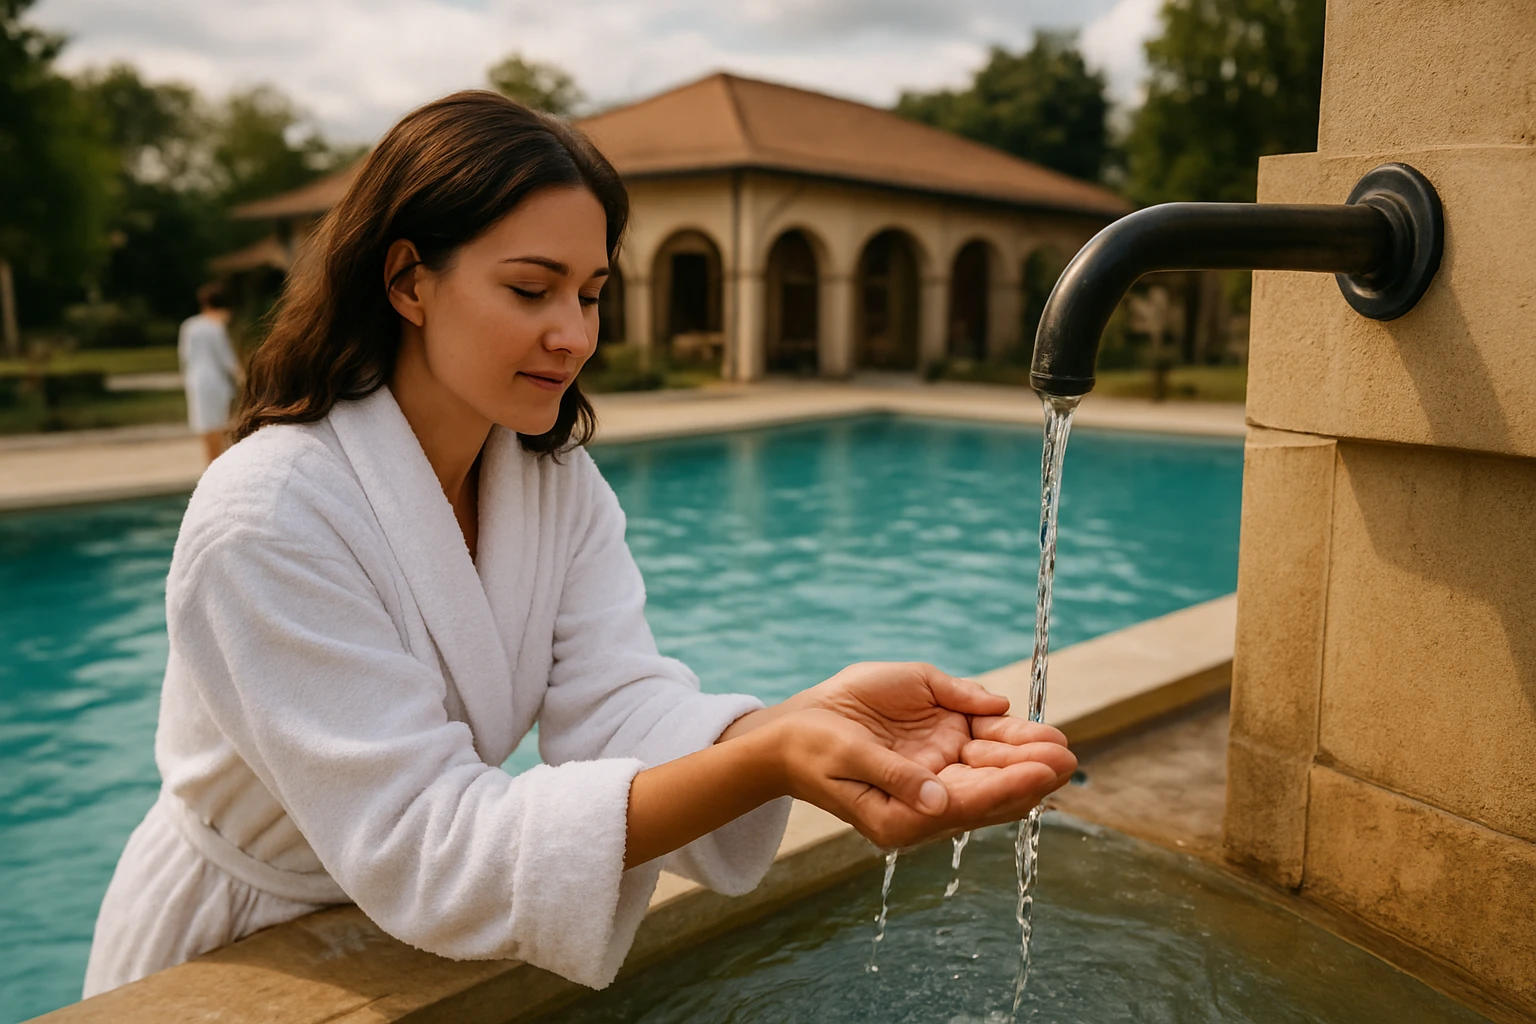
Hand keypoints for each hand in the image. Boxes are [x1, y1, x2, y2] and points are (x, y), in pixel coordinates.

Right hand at [765, 663, 1075, 848]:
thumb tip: (940, 801)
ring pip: (990, 770)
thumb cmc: (812, 747)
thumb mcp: (847, 758)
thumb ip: (896, 775)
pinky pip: (979, 746)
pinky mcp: (936, 747)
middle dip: (1029, 774)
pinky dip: (1007, 739)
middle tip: (1066, 758)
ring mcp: (934, 774)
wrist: (789, 734)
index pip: (966, 803)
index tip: (1041, 772)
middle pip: (989, 791)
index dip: (1007, 786)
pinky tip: (1035, 734)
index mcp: (901, 817)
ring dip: (1026, 757)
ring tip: (1061, 744)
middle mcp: (926, 800)